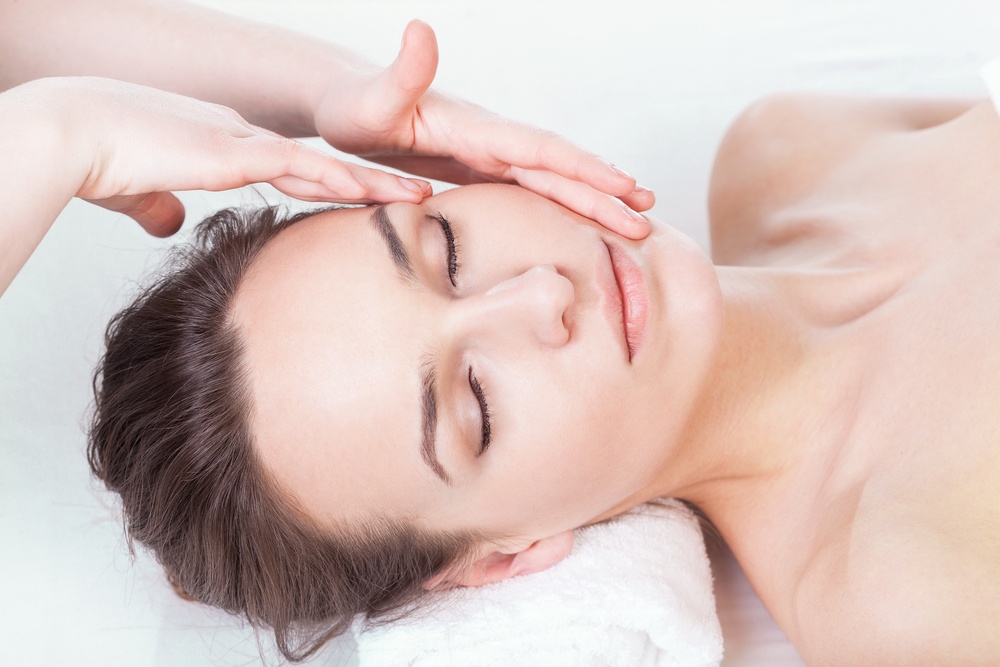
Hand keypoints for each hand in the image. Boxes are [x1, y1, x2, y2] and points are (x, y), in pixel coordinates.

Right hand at [53, 77, 431, 236]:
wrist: (69, 134)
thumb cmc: (95, 162)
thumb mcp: (139, 191)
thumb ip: (160, 206)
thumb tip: (170, 223)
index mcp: (224, 147)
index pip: (293, 168)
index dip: (333, 184)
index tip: (366, 201)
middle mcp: (242, 137)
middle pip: (323, 163)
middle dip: (370, 182)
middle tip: (415, 195)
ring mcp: (241, 140)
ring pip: (325, 163)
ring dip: (373, 182)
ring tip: (418, 196)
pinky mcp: (232, 150)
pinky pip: (299, 165)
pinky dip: (337, 179)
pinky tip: (371, 192)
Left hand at [313, 21, 653, 238]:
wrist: (348, 102)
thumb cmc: (354, 107)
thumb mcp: (372, 98)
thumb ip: (401, 73)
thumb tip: (420, 28)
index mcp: (475, 128)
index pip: (539, 148)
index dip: (582, 167)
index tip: (625, 185)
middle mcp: (491, 139)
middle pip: (558, 165)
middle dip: (605, 191)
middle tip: (649, 216)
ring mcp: (489, 153)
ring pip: (552, 177)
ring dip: (594, 197)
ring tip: (635, 216)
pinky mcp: (481, 168)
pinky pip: (532, 187)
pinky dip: (564, 201)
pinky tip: (582, 215)